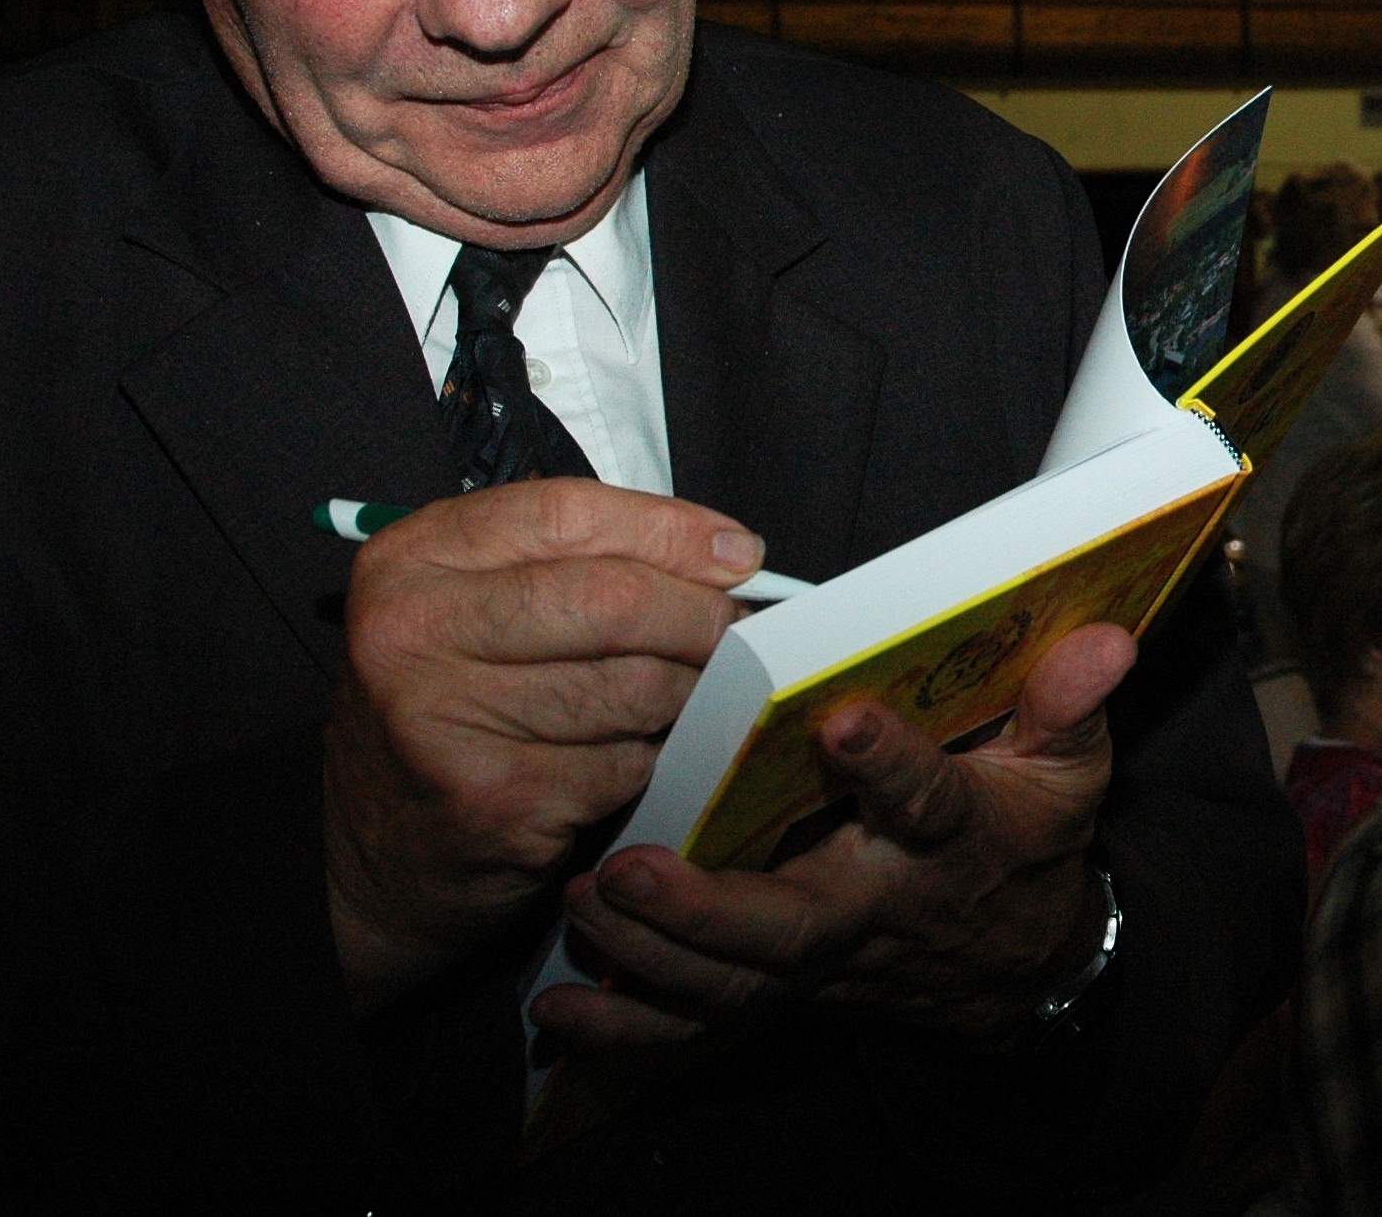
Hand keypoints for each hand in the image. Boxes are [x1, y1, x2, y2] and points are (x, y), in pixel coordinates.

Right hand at [322, 478, 763, 1008]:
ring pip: (631, 685)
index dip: (668, 529)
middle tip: (740, 632)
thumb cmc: (446, 711)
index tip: (738, 553)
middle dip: (699, 616)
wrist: (371, 859)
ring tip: (694, 696)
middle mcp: (412, 628)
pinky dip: (653, 760)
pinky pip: (623, 763)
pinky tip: (642, 758)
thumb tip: (724, 555)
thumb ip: (572, 565)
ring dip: (687, 695)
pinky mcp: (491, 798)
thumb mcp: (475, 609)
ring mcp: (443, 716)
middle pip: (610, 599)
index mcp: (411, 558)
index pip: (567, 513)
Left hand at [532, 622, 1135, 1048]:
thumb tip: (1102, 635)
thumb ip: (1065, 702)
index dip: (892, 765)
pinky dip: (632, 1029)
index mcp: (950, 839)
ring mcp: (823, 965)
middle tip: (634, 870)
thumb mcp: (1066, 770)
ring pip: (738, 982)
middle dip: (715, 907)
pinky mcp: (783, 994)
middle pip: (798, 923)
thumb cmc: (1023, 839)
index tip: (843, 720)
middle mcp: (878, 909)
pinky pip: (705, 1028)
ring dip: (657, 956)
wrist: (1013, 961)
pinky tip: (562, 1009)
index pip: (927, 800)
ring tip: (585, 905)